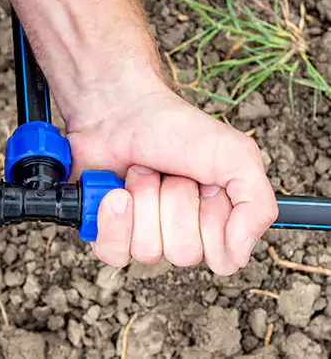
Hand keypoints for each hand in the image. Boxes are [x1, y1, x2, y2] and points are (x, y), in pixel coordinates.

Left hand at [65, 85, 277, 274]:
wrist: (119, 110)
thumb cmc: (176, 129)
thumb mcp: (236, 156)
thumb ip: (257, 206)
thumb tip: (239, 257)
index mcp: (216, 223)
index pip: (222, 256)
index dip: (212, 219)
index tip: (207, 184)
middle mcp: (180, 234)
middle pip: (183, 253)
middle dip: (174, 204)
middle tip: (169, 173)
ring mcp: (142, 235)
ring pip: (148, 251)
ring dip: (144, 202)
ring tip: (142, 173)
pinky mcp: (108, 232)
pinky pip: (113, 253)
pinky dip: (113, 221)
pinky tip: (116, 193)